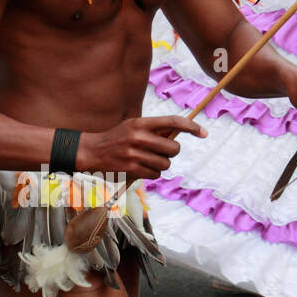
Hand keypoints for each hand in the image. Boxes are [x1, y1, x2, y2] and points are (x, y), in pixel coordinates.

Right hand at [79, 115, 207, 180]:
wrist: (92, 151)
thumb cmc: (117, 138)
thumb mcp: (133, 126)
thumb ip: (154, 129)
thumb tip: (179, 133)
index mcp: (141, 123)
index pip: (173, 121)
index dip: (191, 126)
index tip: (203, 133)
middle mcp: (139, 136)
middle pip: (173, 148)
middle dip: (171, 152)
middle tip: (162, 152)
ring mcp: (134, 153)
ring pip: (165, 164)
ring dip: (161, 165)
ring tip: (149, 160)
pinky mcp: (131, 168)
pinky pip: (155, 174)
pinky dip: (153, 173)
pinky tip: (142, 168)